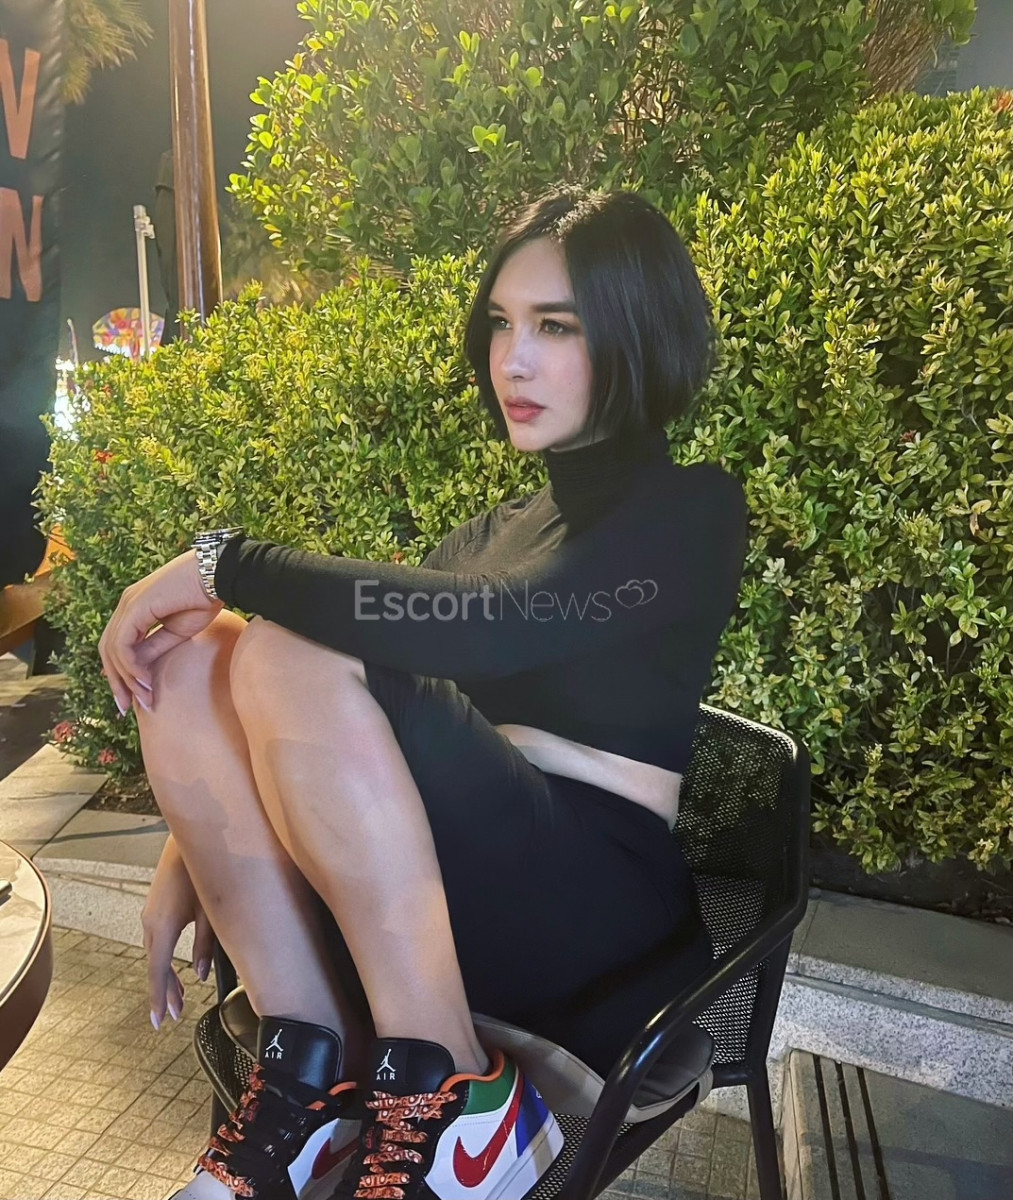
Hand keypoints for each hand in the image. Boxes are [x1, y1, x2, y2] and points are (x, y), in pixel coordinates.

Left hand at [98, 549, 223, 714]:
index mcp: (135, 608)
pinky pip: (123, 644)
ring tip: (144, 698)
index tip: (133, 697)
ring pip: (113, 650)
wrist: (217, 574)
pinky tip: (145, 680)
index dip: (120, 673)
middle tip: (127, 708)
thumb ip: (155, 647)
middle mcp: (126, 604)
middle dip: (116, 682)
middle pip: (108, 650)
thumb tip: (139, 671)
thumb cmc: (205, 598)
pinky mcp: (135, 607)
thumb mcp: (177, 632)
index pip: (117, 645)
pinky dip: (131, 666)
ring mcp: (128, 604)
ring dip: (126, 678)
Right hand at [142, 836, 215, 1029]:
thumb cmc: (203, 871)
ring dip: (165, 974)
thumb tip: (200, 973)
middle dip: (165, 991)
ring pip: (155, 952)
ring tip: (178, 995)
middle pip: (155, 966)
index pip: (158, 973)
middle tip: (174, 1013)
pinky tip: (175, 964)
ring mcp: (151, 912)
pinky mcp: (156, 904)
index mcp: (162, 927)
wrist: (191, 837)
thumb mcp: (211, 912)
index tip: (159, 1021)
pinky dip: (164, 956)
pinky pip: (157, 938)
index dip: (158, 999)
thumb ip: (205, 945)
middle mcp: (151, 922)